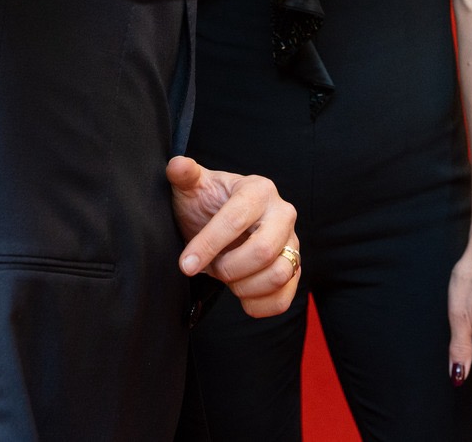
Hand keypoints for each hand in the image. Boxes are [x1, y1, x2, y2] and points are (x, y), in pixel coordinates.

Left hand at [165, 156, 300, 318]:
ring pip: (279, 275)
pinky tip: (241, 296)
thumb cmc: (207, 204)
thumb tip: (176, 165)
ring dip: (244, 286)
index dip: (208, 245)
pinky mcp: (294, 269)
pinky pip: (285, 297)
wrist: (224, 226)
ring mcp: (293, 242)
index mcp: (259, 190)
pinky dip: (259, 305)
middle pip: (263, 251)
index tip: (185, 264)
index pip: (236, 220)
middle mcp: (283, 214)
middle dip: (229, 268)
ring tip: (228, 277)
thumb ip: (184, 175)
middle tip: (212, 268)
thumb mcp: (193, 187)